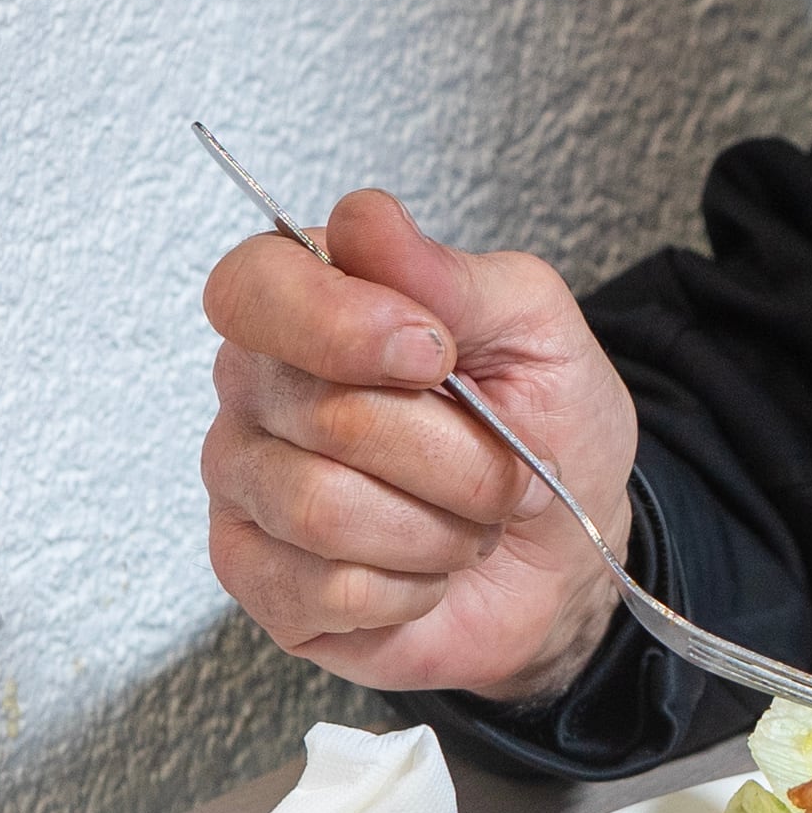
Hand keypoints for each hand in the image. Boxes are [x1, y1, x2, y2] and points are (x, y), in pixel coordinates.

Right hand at [199, 187, 634, 702]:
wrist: (565, 550)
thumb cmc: (545, 428)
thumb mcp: (535, 330)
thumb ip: (451, 275)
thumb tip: (364, 224)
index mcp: (313, 304)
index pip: (254, 285)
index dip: (343, 324)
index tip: (436, 354)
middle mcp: (259, 389)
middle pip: (323, 413)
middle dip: (454, 453)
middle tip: (501, 464)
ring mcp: (246, 486)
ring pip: (323, 508)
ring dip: (437, 526)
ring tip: (465, 520)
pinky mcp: (257, 579)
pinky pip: (328, 588)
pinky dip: (412, 585)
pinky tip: (424, 568)